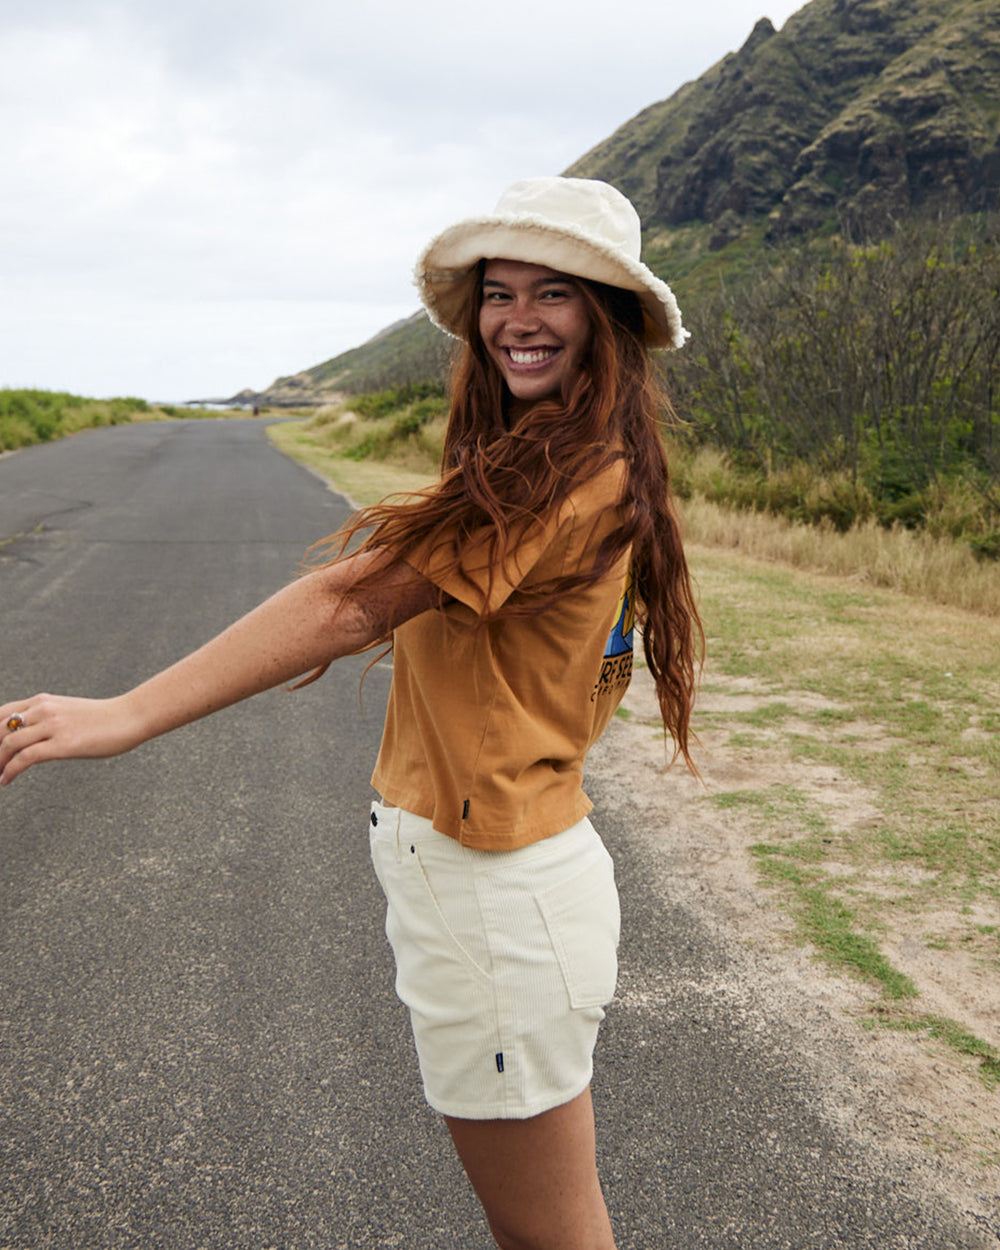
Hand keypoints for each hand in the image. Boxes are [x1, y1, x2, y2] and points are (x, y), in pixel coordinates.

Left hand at [0, 693, 145, 786]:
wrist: (130, 717)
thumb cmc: (104, 718)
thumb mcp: (69, 712)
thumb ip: (48, 719)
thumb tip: (30, 737)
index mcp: (43, 701)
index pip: (1, 714)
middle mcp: (44, 709)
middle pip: (0, 729)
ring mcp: (53, 726)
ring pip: (8, 743)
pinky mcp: (63, 744)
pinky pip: (25, 757)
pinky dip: (10, 770)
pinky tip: (6, 780)